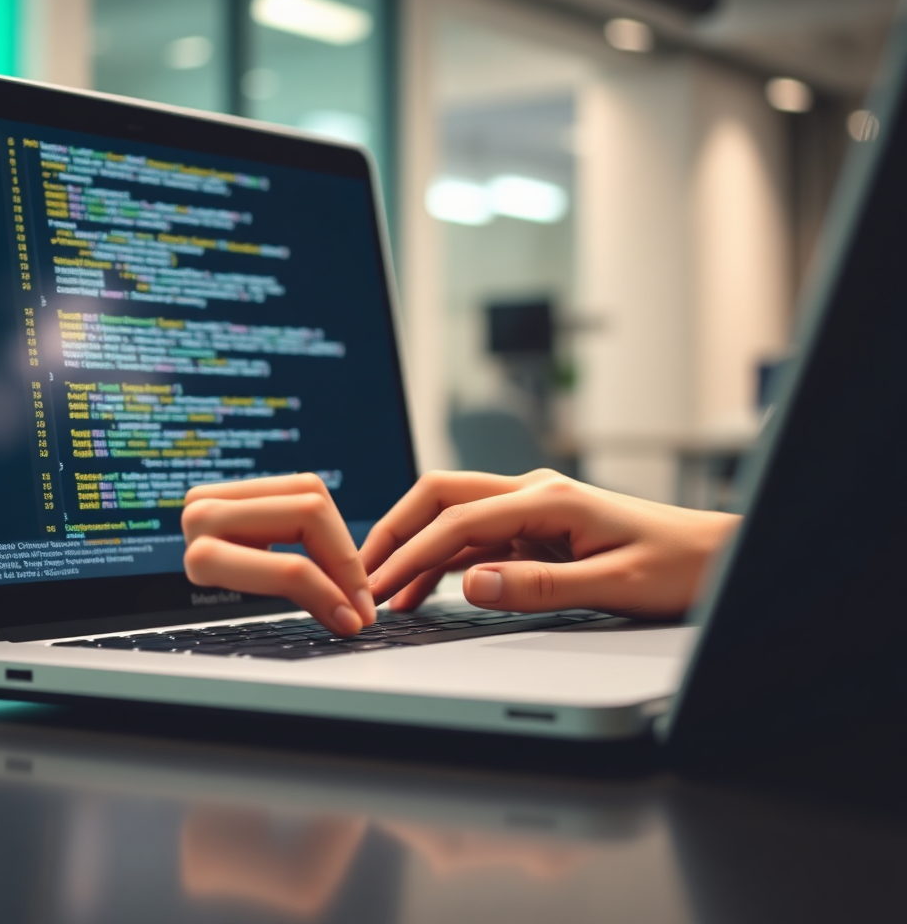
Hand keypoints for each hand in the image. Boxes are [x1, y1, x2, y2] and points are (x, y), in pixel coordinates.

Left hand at [181, 474, 376, 634]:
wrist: (198, 565)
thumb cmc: (229, 591)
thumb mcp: (254, 600)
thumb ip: (302, 598)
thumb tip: (349, 619)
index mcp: (200, 555)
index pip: (284, 563)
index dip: (327, 588)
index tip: (353, 619)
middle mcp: (204, 513)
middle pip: (308, 514)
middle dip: (344, 559)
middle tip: (364, 601)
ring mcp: (225, 491)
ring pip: (310, 496)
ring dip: (339, 544)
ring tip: (353, 580)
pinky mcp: (246, 481)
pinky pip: (303, 490)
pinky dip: (326, 527)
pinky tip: (337, 558)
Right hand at [361, 470, 739, 617]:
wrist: (717, 555)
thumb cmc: (677, 565)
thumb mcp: (613, 584)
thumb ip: (539, 586)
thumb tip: (472, 584)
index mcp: (548, 497)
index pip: (459, 520)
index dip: (414, 553)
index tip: (382, 585)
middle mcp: (533, 492)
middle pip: (442, 496)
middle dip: (397, 531)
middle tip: (365, 572)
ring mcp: (533, 508)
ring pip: (454, 517)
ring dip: (416, 548)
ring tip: (386, 589)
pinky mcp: (536, 528)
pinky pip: (476, 538)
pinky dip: (444, 560)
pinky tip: (426, 588)